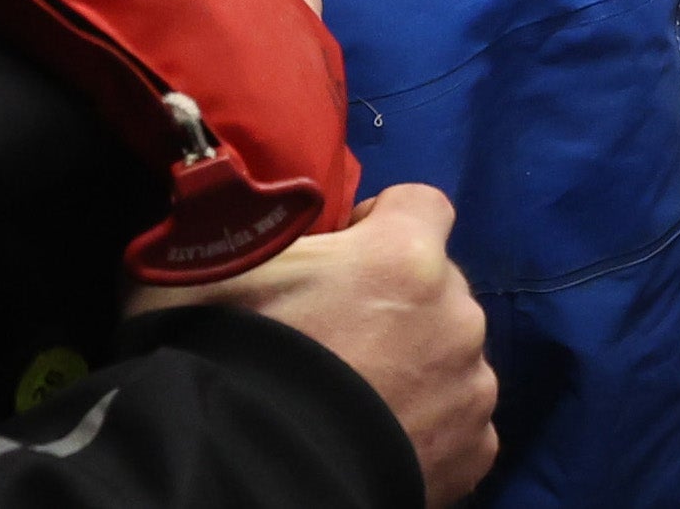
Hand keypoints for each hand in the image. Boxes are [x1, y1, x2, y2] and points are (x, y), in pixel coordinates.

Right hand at [132, 183, 497, 501]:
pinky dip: (426, 428)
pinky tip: (374, 439)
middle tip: (336, 337)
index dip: (380, 222)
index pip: (421, 204)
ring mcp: (470, 387)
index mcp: (406, 255)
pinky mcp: (472, 453)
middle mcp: (457, 314)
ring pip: (450, 356)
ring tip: (353, 396)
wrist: (247, 476)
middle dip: (395, 300)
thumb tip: (223, 210)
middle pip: (438, 286)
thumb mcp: (207, 267)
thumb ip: (242, 229)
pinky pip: (457, 423)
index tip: (341, 254)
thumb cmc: (228, 358)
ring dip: (415, 365)